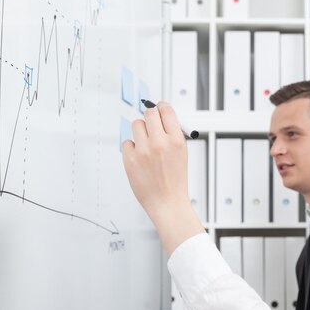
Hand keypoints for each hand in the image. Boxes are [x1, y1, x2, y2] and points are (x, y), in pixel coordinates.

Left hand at [122, 102, 203, 255]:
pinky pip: (127, 142)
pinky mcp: (130, 159)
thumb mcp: (182, 154)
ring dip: (140, 130)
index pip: (166, 110)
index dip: (162, 107)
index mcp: (176, 140)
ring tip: (145, 143)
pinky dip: (132, 147)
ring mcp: (143, 150)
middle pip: (149, 113)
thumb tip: (162, 119)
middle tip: (151, 123)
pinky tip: (140, 157)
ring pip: (136, 124)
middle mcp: (160, 143)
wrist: (167, 203)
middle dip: (150, 116)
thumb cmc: (175, 181)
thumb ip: (173, 135)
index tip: (160, 108)